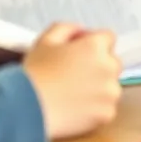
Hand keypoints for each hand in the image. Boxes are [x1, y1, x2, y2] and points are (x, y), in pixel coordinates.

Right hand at [22, 23, 121, 140]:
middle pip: (112, 62)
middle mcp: (109, 67)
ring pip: (111, 86)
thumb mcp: (46, 40)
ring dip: (99, 87)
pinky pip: (106, 107)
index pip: (108, 38)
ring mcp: (110, 92)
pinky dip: (96, 108)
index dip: (93, 43)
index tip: (79, 53)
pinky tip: (76, 108)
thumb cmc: (35, 73)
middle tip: (75, 74)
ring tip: (74, 94)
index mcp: (95, 46)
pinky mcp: (107, 114)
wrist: (28, 108)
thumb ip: (68, 28)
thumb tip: (81, 31)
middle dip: (99, 65)